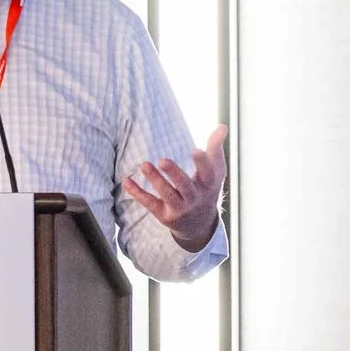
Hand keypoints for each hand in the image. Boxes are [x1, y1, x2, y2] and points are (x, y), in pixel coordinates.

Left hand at [124, 124, 227, 249]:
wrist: (199, 224)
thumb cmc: (206, 188)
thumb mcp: (215, 171)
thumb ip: (216, 148)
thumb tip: (222, 126)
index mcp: (209, 185)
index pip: (208, 173)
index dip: (203, 163)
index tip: (196, 149)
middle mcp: (195, 198)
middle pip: (185, 186)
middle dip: (175, 174)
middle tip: (163, 160)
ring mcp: (180, 208)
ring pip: (167, 194)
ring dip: (155, 180)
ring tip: (144, 164)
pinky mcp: (164, 215)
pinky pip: (149, 203)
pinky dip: (137, 193)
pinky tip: (126, 180)